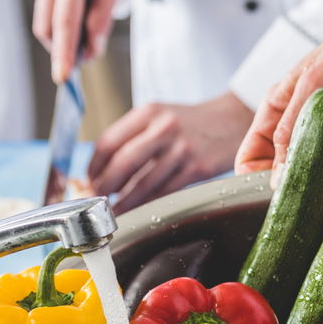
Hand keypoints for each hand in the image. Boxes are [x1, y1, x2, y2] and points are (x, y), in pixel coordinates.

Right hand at [28, 0, 124, 82]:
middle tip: (87, 53)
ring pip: (44, 16)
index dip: (64, 53)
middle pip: (46, 27)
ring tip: (89, 12)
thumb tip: (91, 52)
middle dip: (61, 48)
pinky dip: (60, 10)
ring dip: (63, 29)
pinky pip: (45, 2)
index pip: (65, 24)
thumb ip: (102, 17)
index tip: (64, 77)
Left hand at [87, 92, 254, 213]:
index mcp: (148, 112)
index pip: (109, 141)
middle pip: (123, 162)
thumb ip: (134, 136)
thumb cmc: (190, 123)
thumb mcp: (160, 116)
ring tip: (114, 211)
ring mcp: (182, 149)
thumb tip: (103, 169)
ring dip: (125, 201)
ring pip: (144, 183)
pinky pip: (165, 191)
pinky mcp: (197, 168)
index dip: (94, 165)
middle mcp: (164, 128)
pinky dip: (147, 204)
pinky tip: (138, 210)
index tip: (89, 179)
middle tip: (96, 198)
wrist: (233, 121)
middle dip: (105, 185)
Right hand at [234, 15, 322, 176]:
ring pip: (319, 182)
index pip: (253, 154)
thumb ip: (291, 127)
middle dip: (287, 188)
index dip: (252, 175)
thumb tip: (277, 175)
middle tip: (298, 196)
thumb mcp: (313, 83)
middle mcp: (306, 132)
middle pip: (284, 174)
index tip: (265, 189)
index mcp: (282, 112)